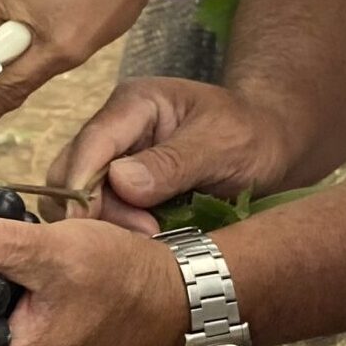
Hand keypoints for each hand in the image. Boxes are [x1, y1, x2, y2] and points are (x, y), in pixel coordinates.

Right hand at [43, 79, 293, 230]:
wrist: (271, 148)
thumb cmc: (252, 135)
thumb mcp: (223, 143)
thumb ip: (174, 162)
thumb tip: (121, 182)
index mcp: (134, 104)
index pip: (93, 143)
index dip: (83, 185)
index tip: (88, 227)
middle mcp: (115, 129)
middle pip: (73, 172)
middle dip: (96, 209)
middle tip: (144, 235)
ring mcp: (116, 159)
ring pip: (79, 196)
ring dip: (107, 224)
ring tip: (153, 238)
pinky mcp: (122, 188)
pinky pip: (101, 212)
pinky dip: (116, 231)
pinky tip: (147, 241)